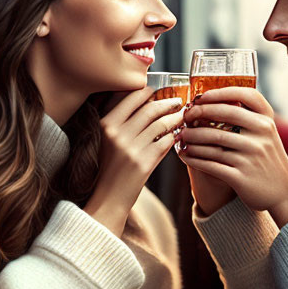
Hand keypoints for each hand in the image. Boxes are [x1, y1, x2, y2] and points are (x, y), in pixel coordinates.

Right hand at [84, 87, 184, 235]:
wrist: (108, 198)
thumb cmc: (108, 167)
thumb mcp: (106, 139)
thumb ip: (121, 121)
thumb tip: (145, 100)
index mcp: (106, 124)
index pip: (131, 98)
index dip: (148, 91)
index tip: (157, 91)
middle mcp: (117, 134)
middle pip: (149, 108)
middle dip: (167, 103)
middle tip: (177, 101)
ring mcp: (131, 148)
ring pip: (161, 124)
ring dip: (175, 118)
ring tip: (181, 116)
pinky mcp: (144, 163)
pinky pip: (166, 142)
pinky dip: (174, 136)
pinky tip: (177, 135)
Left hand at [177, 87, 287, 225]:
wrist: (285, 194)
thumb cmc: (269, 161)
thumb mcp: (268, 136)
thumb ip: (249, 120)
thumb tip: (214, 104)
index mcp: (267, 122)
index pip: (246, 95)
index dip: (221, 92)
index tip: (201, 96)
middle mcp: (261, 136)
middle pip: (224, 115)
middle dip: (199, 112)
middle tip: (185, 116)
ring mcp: (251, 156)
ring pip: (213, 141)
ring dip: (192, 137)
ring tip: (181, 136)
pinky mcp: (241, 177)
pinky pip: (210, 164)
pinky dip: (194, 158)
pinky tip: (185, 155)